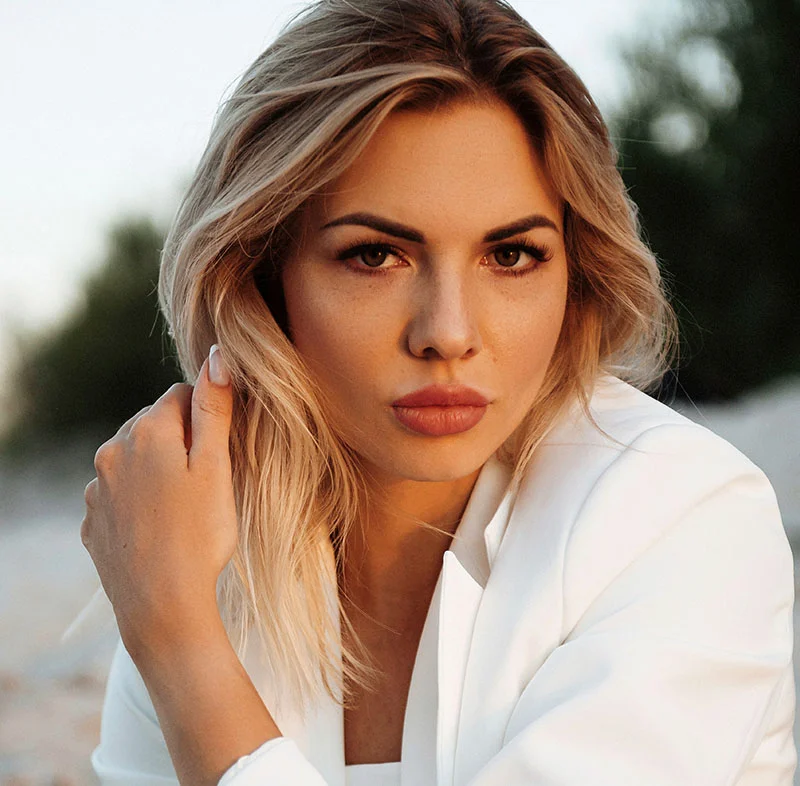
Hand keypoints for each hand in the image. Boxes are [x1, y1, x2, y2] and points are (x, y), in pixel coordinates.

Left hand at [81, 344, 236, 654]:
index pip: (180, 395)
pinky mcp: (91, 520)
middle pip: (154, 425)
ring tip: (183, 508)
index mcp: (146, 431)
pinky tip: (159, 526)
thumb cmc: (200, 534)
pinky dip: (138, 499)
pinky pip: (119, 493)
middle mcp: (111, 451)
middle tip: (206, 482)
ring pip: (134, 459)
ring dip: (157, 470)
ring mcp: (96, 488)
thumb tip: (218, 354)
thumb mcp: (216, 467)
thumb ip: (214, 408)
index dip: (206, 418)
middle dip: (179, 441)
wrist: (162, 605)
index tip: (219, 452)